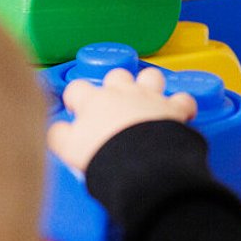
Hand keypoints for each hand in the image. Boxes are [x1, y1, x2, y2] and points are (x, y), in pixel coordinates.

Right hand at [47, 68, 196, 171]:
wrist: (139, 164)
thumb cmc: (104, 155)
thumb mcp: (68, 149)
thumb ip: (58, 135)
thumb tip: (57, 130)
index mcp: (94, 101)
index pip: (77, 88)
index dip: (76, 99)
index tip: (78, 111)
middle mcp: (122, 93)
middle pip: (116, 75)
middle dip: (115, 86)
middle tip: (114, 106)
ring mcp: (150, 98)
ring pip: (151, 76)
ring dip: (150, 86)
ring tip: (147, 101)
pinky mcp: (173, 109)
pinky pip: (183, 99)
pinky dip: (182, 105)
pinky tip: (179, 114)